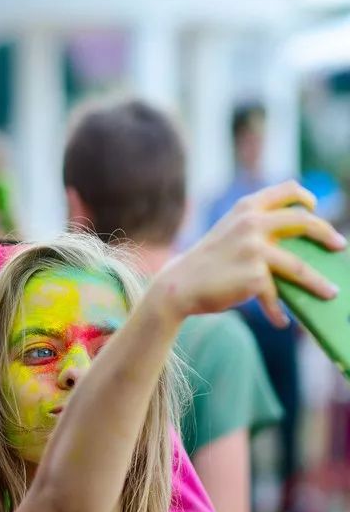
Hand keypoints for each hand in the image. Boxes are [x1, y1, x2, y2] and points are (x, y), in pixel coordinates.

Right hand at [153, 181, 345, 326]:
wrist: (178, 285)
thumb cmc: (205, 264)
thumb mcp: (228, 234)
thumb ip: (256, 231)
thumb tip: (299, 249)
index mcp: (246, 208)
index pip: (287, 190)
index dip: (306, 198)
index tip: (314, 208)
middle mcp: (252, 223)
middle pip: (304, 222)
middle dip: (327, 234)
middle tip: (339, 246)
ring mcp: (254, 248)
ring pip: (300, 266)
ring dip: (318, 283)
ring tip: (331, 293)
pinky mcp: (254, 275)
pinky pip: (276, 295)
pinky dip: (278, 311)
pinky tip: (280, 321)